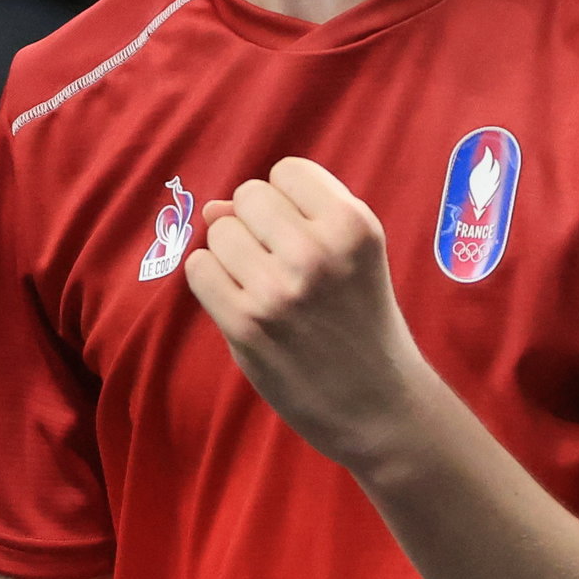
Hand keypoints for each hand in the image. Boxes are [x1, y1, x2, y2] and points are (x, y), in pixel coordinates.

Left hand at [181, 158, 440, 477]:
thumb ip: (294, 219)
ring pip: (219, 231)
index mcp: (353, 225)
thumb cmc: (362, 324)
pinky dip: (211, 282)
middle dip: (256, 225)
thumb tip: (212, 206)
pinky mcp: (245, 324)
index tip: (302, 234)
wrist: (379, 407)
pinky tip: (240, 304)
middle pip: (248, 196)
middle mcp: (317, 250)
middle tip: (281, 265)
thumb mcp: (353, 258)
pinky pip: (199, 269)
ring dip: (231, 254)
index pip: (287, 171)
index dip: (288, 201)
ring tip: (264, 288)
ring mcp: (278, 289)